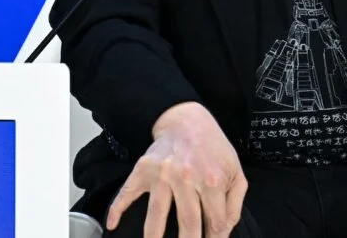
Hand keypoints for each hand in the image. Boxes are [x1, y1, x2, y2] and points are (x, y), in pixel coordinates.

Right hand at [105, 102, 247, 237]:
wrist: (187, 120)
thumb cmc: (212, 148)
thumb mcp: (235, 172)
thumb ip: (234, 205)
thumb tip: (222, 233)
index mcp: (212, 180)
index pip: (215, 222)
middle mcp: (187, 177)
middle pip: (188, 223)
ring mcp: (162, 174)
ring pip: (156, 215)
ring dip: (154, 237)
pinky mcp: (143, 170)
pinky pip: (127, 193)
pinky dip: (117, 209)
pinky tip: (112, 225)